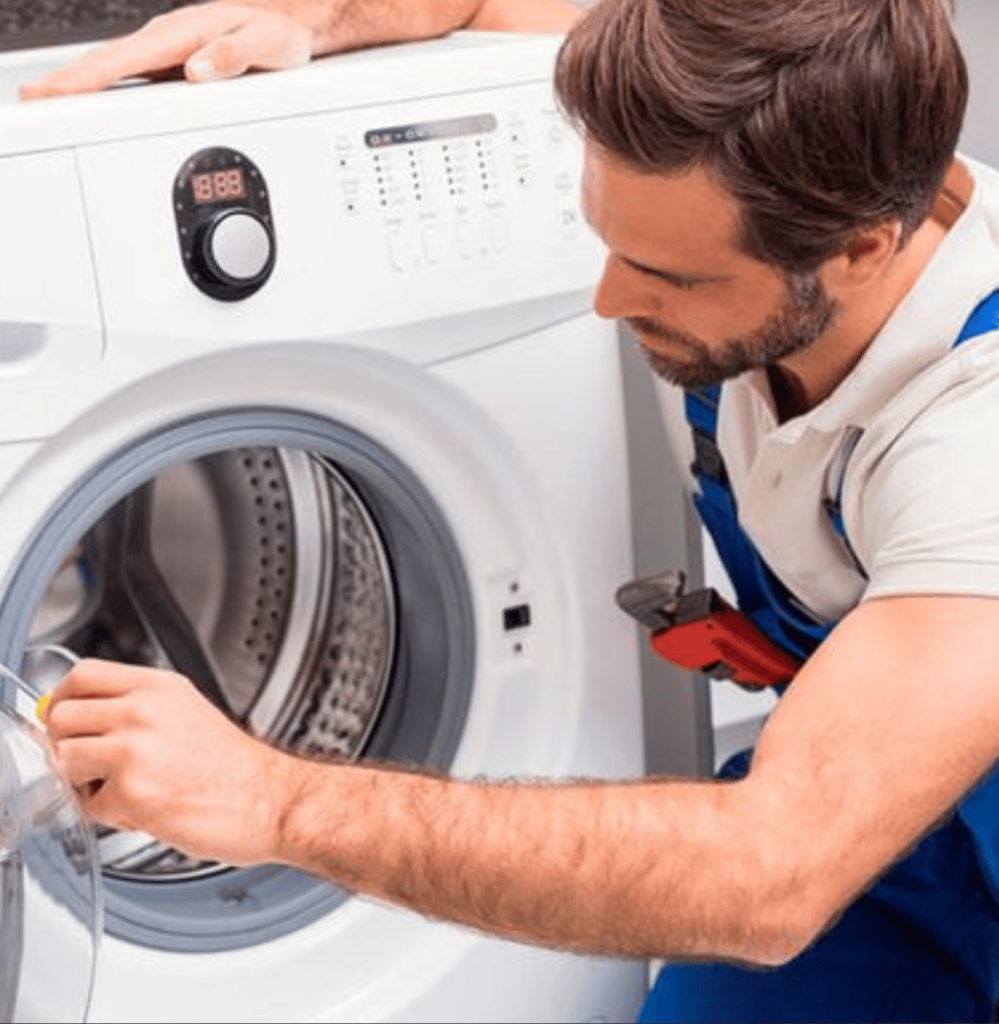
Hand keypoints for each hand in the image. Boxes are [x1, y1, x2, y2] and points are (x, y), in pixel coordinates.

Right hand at [20, 2, 315, 98]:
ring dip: (79, 80)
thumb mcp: (266, 46)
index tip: (58, 91)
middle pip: (108, 62)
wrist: (288, 22)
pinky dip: (104, 81)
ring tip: (47, 98)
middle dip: (68, 80)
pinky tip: (89, 94)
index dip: (89, 78)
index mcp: (183, 37)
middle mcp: (168, 40)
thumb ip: (232, 57)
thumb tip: (196, 70)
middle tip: (33, 98)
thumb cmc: (278, 35)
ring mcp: (166, 50)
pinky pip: (130, 72)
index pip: (125, 61)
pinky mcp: (171, 61)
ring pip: (114, 65)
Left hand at [43, 659, 295, 866]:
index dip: (62, 699)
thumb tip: (80, 717)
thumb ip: (136, 708)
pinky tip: (142, 809)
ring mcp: (134, 750)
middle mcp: (143, 711)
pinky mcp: (131, 793)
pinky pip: (88, 805)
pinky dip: (108, 815)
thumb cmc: (236, 767)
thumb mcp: (188, 712)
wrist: (271, 801)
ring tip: (118, 788)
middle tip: (90, 762)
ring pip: (64, 759)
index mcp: (159, 687)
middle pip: (60, 715)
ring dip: (82, 781)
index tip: (64, 718)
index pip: (81, 675)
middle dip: (67, 744)